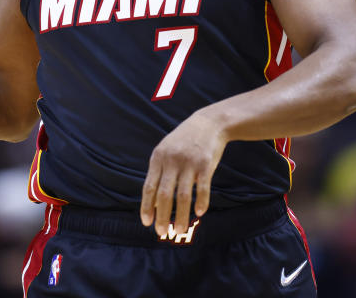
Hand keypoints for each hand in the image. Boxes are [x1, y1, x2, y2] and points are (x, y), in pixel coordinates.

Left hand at [140, 110, 227, 236]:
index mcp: (158, 158)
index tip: (146, 222)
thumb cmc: (184, 141)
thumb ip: (159, 174)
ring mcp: (189, 162)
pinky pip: (202, 188)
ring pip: (183, 195)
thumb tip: (152, 203)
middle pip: (164, 194)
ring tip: (179, 230)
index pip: (149, 186)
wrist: (208, 123)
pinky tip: (199, 213)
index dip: (147, 206)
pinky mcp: (206, 164)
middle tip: (161, 233)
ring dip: (180, 215)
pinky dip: (201, 202)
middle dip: (161, 216)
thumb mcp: (166, 151)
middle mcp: (172, 160)